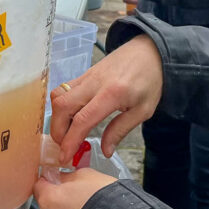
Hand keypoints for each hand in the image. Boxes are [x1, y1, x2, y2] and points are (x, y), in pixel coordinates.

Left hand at [34, 169, 116, 208]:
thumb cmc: (103, 200)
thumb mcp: (86, 175)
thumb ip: (67, 176)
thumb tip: (60, 177)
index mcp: (49, 199)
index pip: (39, 185)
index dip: (49, 180)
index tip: (57, 178)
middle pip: (47, 204)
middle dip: (59, 198)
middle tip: (77, 193)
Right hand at [50, 33, 162, 164]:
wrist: (150, 51)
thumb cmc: (151, 79)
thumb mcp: (143, 110)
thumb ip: (121, 130)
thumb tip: (105, 151)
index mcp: (112, 94)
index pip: (82, 120)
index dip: (70, 141)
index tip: (65, 157)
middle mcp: (95, 83)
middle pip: (62, 107)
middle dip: (58, 131)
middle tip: (66, 146)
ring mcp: (87, 76)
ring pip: (58, 96)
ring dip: (57, 118)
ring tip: (68, 132)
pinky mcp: (85, 73)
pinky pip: (64, 88)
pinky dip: (61, 106)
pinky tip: (72, 117)